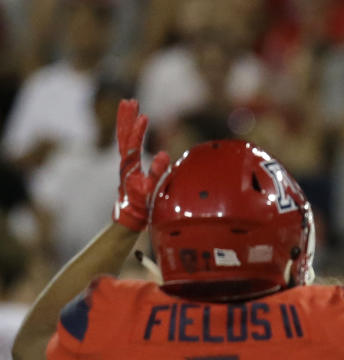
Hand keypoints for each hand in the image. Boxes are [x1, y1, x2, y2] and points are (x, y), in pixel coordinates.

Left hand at [112, 99, 169, 231]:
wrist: (129, 217)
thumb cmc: (141, 205)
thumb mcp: (151, 190)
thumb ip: (157, 173)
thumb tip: (163, 154)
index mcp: (130, 167)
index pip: (133, 144)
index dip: (138, 131)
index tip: (143, 116)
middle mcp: (125, 162)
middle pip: (124, 135)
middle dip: (127, 118)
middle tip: (130, 101)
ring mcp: (125, 163)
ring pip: (123, 137)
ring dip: (126, 121)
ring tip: (129, 105)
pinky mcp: (128, 165)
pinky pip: (126, 143)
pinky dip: (128, 131)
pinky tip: (132, 127)